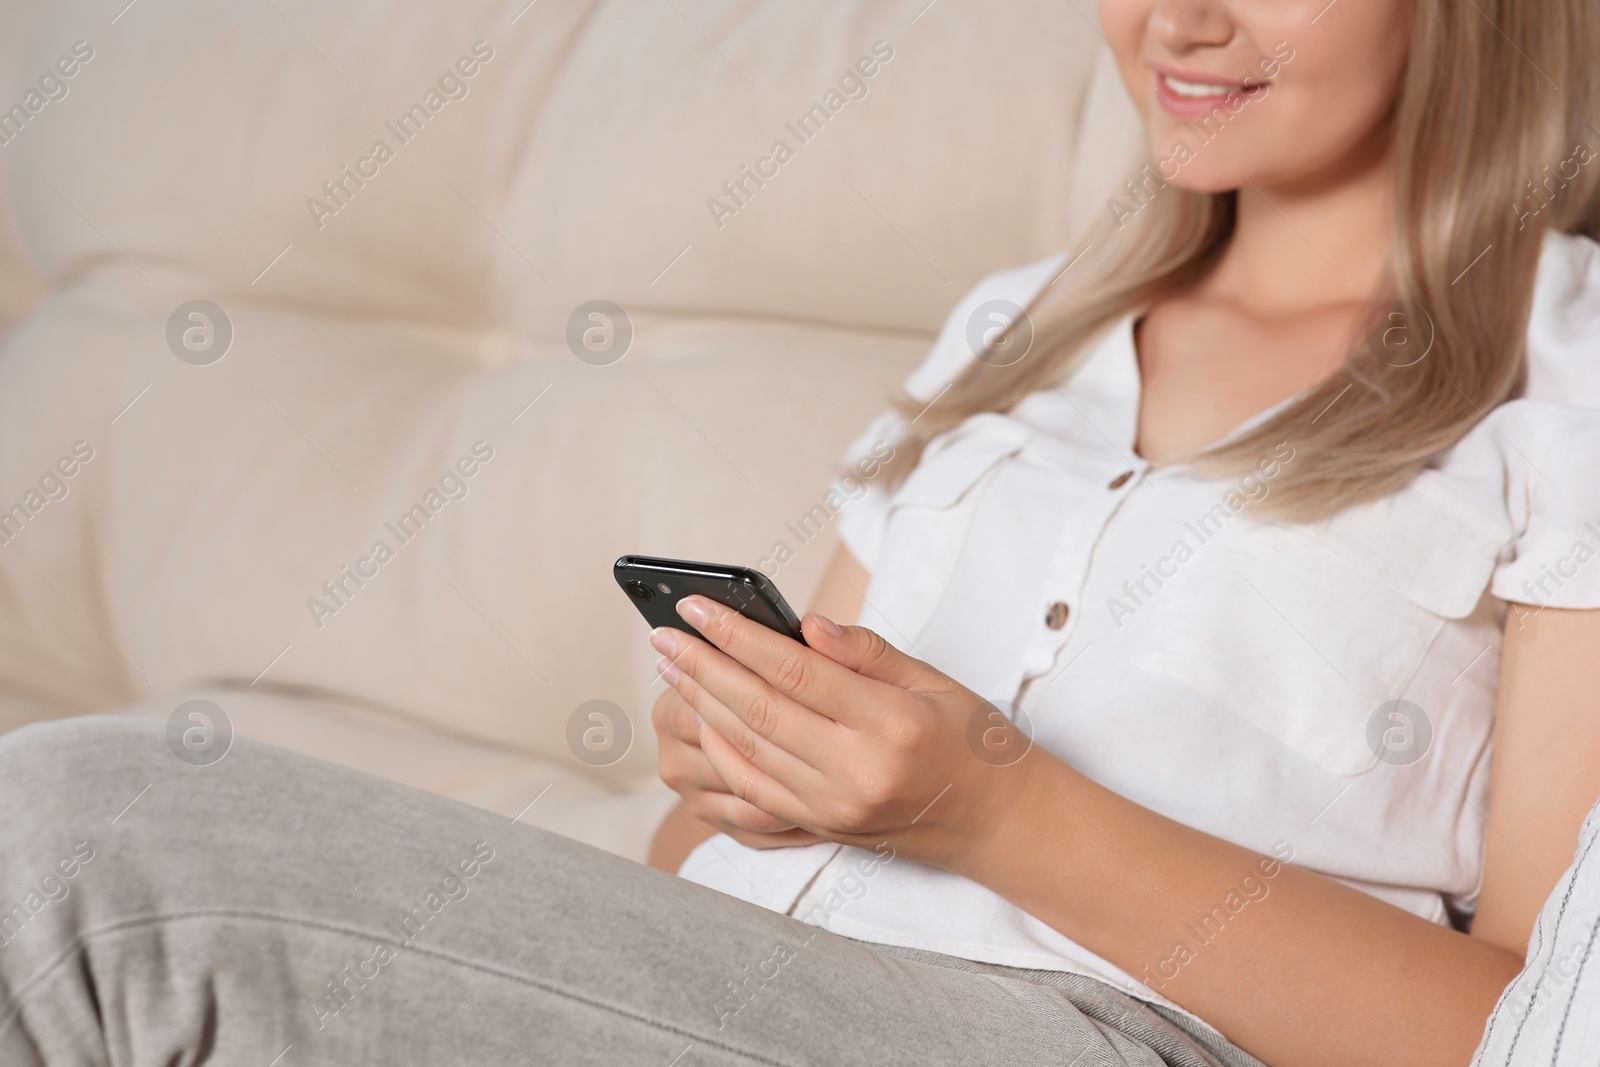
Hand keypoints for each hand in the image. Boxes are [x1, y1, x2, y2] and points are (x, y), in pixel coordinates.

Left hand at [648, 596, 1043, 867]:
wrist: (998, 822)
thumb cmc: (972, 741)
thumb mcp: (934, 681)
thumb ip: (867, 652)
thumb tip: (802, 624)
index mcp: (890, 722)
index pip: (793, 671)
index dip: (736, 635)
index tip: (695, 606)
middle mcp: (857, 770)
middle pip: (758, 709)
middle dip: (701, 666)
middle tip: (662, 633)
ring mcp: (835, 805)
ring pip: (747, 749)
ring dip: (700, 705)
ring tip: (670, 666)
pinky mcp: (823, 826)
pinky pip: (755, 788)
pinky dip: (721, 751)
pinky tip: (701, 718)